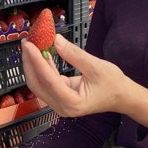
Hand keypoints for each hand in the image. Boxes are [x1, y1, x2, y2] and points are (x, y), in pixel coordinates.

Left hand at [21, 34, 147, 126]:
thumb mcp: (96, 66)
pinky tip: (39, 53)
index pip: (48, 80)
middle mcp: (62, 107)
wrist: (121, 97)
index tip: (30, 45)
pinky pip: (45, 81)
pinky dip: (41, 67)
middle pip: (37, 84)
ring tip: (30, 45)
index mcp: (72, 103)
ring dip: (33, 64)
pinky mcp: (59, 96)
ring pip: (38, 83)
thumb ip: (74, 54)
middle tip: (26, 42)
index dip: (37, 62)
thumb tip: (55, 40)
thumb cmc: (113, 84)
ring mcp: (59, 103)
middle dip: (30, 62)